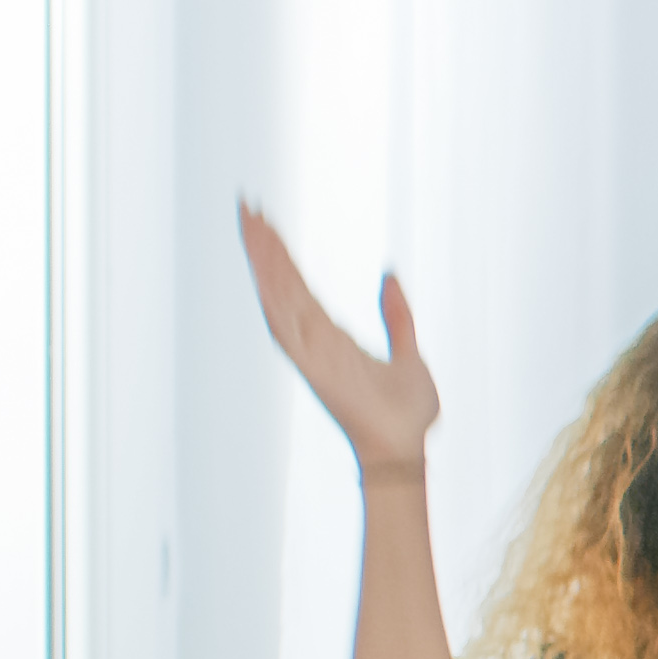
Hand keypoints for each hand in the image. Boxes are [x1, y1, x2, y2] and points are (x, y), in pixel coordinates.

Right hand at [237, 202, 437, 477]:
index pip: (300, 287)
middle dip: (265, 247)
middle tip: (248, 206)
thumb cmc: (407, 415)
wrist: (405, 452)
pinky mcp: (315, 368)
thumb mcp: (410, 354)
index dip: (283, 255)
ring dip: (266, 263)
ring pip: (280, 299)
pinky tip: (264, 272)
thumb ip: (398, 316)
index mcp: (332, 338)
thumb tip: (390, 275)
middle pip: (282, 285)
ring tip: (252, 224)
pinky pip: (289, 329)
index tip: (268, 222)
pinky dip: (277, 300)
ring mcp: (312, 354)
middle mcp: (315, 342)